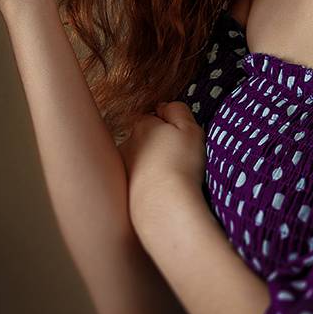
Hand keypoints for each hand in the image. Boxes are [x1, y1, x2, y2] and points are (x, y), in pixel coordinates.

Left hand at [123, 100, 206, 233]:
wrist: (163, 207)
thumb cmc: (180, 166)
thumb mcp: (190, 130)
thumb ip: (178, 111)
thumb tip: (165, 106)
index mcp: (143, 126)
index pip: (153, 119)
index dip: (169, 128)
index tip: (181, 141)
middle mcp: (127, 144)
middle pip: (143, 140)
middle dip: (156, 147)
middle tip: (177, 162)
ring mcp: (122, 168)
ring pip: (138, 162)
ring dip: (148, 167)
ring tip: (169, 181)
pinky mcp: (122, 191)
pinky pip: (135, 182)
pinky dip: (143, 185)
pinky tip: (158, 193)